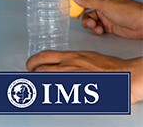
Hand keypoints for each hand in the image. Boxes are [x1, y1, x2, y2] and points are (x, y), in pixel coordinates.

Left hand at [27, 51, 142, 103]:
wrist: (125, 75)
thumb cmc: (110, 66)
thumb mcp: (87, 57)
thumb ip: (72, 60)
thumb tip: (63, 64)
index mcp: (70, 57)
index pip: (44, 56)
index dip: (33, 61)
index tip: (30, 66)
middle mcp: (69, 66)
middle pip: (41, 69)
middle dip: (32, 74)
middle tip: (30, 78)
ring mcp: (73, 79)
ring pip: (48, 81)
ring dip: (40, 84)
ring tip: (37, 88)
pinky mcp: (80, 90)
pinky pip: (61, 94)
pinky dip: (53, 96)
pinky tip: (51, 98)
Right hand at [74, 0, 142, 39]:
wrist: (142, 24)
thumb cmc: (127, 10)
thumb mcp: (104, 4)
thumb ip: (88, 1)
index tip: (68, 5)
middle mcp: (102, 4)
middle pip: (84, 7)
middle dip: (80, 13)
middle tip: (76, 17)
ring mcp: (105, 15)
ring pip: (89, 18)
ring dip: (88, 23)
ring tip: (93, 25)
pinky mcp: (108, 26)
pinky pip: (96, 27)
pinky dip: (95, 29)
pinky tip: (99, 30)